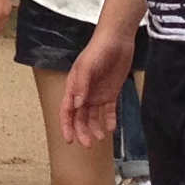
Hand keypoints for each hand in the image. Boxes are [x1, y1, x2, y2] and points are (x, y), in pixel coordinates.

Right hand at [58, 21, 134, 146]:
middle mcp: (83, 93)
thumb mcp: (87, 66)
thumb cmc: (98, 50)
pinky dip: (110, 120)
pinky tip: (112, 128)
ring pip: (93, 117)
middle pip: (79, 117)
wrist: (118, 40)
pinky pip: (109, 111)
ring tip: (101, 138)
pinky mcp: (111, 93)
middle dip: (82, 132)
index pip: (67, 111)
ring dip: (95, 128)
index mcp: (73, 87)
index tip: (69, 140)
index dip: (66, 126)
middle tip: (88, 144)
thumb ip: (81, 86)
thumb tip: (76, 106)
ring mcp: (97, 94)